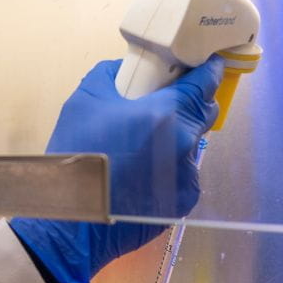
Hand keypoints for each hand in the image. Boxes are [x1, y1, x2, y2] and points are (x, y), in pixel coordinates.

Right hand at [10, 57, 222, 282]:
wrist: (73, 220)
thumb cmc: (76, 157)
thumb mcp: (82, 102)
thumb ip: (107, 76)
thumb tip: (122, 68)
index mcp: (167, 113)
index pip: (206, 82)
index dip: (208, 69)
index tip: (207, 63)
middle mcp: (186, 142)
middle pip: (204, 112)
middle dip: (191, 103)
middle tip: (164, 104)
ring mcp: (187, 175)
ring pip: (191, 145)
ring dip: (176, 139)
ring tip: (142, 148)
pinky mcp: (183, 201)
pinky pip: (183, 175)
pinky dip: (169, 170)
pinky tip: (142, 176)